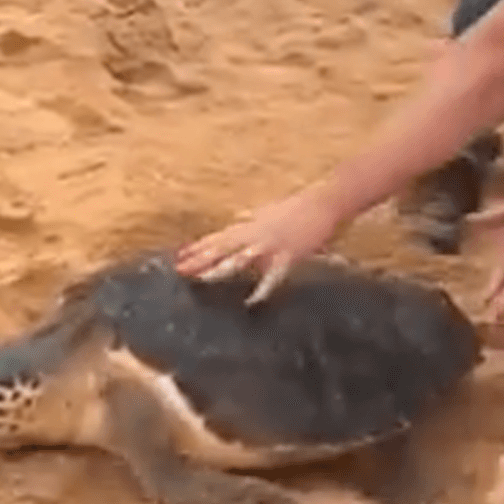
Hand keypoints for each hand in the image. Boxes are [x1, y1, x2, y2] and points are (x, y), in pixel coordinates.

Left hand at [174, 186, 351, 305]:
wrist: (324, 202)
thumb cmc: (298, 207)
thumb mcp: (268, 211)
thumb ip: (251, 218)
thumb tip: (239, 219)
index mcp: (250, 226)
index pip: (218, 237)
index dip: (198, 247)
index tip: (179, 256)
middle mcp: (254, 234)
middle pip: (222, 248)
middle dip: (200, 259)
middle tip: (179, 269)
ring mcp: (269, 245)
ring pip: (239, 259)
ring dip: (220, 269)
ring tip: (202, 278)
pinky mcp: (287, 256)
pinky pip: (272, 276)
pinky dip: (261, 289)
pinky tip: (251, 301)